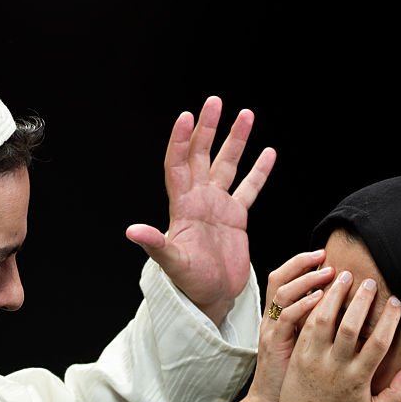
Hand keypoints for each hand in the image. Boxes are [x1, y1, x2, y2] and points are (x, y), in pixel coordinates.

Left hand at [126, 96, 276, 325]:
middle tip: (214, 102)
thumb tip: (132, 231)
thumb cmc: (189, 285)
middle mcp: (198, 201)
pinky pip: (249, 189)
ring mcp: (217, 207)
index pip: (178, 165)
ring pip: (227, 166)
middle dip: (207, 129)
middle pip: (201, 156)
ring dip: (235, 141)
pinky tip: (268, 153)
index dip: (180, 141)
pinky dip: (258, 171)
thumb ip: (155, 245)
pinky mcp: (236, 218)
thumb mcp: (172, 265)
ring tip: (245, 114)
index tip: (186, 116)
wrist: (210, 299)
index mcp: (182, 207)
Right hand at [244, 250, 333, 401]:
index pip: (283, 279)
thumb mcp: (302, 345)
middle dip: (302, 263)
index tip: (325, 256)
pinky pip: (286, 318)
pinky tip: (321, 299)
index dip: (301, 264)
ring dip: (306, 279)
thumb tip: (341, 306)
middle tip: (326, 257)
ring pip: (282, 292)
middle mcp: (271, 319)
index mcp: (278, 317)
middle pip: (278, 278)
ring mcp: (271, 330)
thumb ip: (315, 325)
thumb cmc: (293, 378)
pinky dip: (302, 304)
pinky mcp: (274, 345)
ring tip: (328, 274)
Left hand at [270, 270, 400, 401]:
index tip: (396, 302)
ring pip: (324, 321)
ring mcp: (314, 360)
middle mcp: (335, 367)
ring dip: (334, 296)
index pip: (377, 344)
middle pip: (349, 327)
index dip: (389, 321)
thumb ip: (397, 394)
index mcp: (357, 379)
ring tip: (343, 276)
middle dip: (361, 301)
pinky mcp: (298, 356)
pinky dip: (314, 307)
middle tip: (369, 282)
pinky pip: (306, 327)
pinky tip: (321, 292)